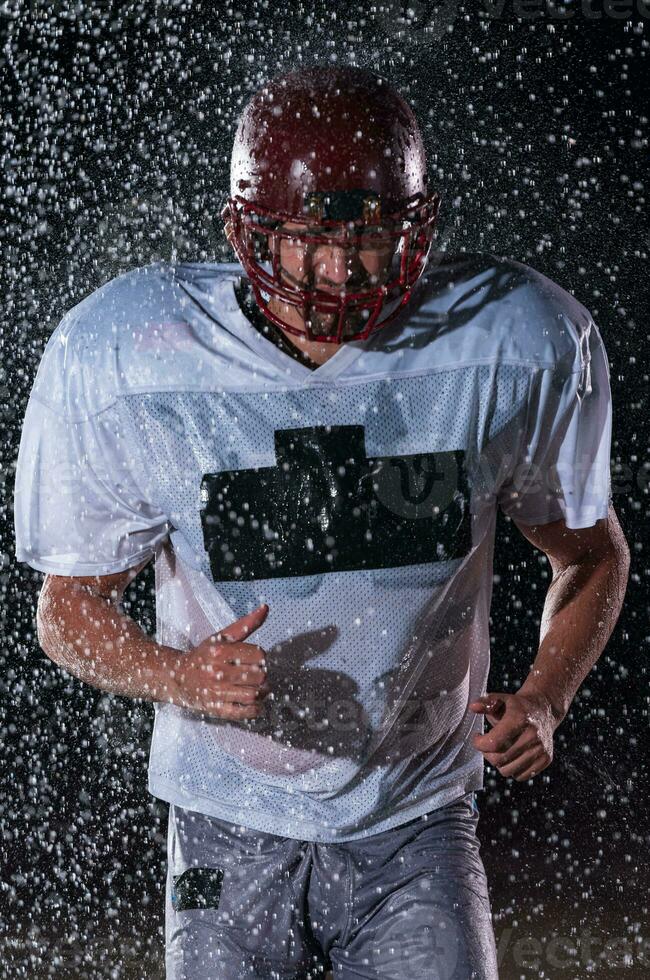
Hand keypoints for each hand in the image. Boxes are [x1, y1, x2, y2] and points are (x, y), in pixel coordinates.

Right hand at [168, 604, 269, 719]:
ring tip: (257, 687)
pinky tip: (254, 702)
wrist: (177, 677)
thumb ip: (245, 624)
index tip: (254, 659)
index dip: (261, 657)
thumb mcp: (221, 637)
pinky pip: (244, 712)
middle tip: (256, 674)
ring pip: (254, 694)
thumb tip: (265, 608)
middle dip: (262, 675)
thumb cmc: (203, 655)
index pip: (258, 655)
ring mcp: (217, 692)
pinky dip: (254, 709)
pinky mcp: (216, 709)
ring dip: (261, 692)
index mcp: (220, 651)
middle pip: (259, 676)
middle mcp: (217, 672)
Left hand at [468, 690, 557, 781]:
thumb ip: (486, 702)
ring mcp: (541, 749)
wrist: (543, 710)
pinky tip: (511, 756)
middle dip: (487, 754)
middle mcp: (532, 735)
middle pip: (499, 759)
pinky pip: (521, 776)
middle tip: (486, 745)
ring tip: (499, 750)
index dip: (480, 743)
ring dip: (499, 763)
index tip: (477, 737)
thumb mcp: (501, 699)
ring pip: (508, 771)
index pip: (494, 742)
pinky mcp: (546, 759)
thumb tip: (473, 707)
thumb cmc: (517, 706)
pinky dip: (512, 769)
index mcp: (519, 719)